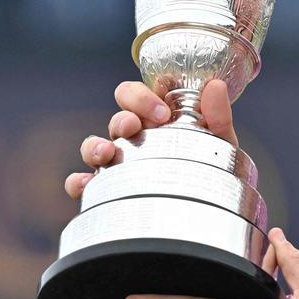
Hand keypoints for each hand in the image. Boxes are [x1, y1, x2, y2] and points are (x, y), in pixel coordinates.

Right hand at [63, 79, 236, 199]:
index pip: (135, 95)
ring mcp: (118, 163)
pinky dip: (79, 181)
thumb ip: (218, 115)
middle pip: (115, 118)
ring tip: (107, 153)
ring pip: (93, 146)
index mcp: (154, 120)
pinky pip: (83, 183)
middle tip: (135, 127)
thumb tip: (215, 86)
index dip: (141, 97)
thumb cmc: (212, 170)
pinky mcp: (108, 191)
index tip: (162, 113)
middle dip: (121, 118)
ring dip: (95, 145)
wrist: (213, 213)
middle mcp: (133, 138)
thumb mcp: (220, 142)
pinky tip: (87, 183)